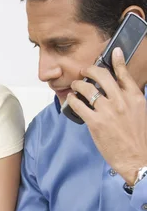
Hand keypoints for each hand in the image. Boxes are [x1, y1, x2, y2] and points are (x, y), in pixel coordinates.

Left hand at [67, 47, 146, 183]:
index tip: (113, 52)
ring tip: (75, 86)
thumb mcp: (140, 112)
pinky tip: (71, 99)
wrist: (137, 158)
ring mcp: (107, 111)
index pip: (124, 73)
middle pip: (102, 76)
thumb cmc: (139, 138)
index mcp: (134, 97)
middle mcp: (121, 100)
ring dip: (78, 84)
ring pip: (88, 88)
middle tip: (84, 72)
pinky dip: (73, 100)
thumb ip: (131, 99)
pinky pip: (79, 105)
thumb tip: (121, 92)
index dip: (117, 60)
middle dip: (90, 70)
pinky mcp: (95, 122)